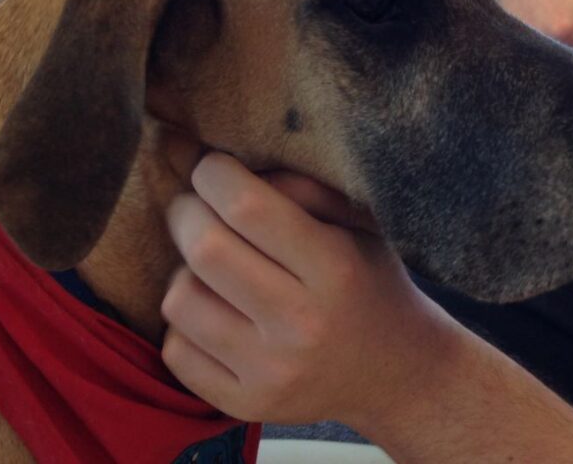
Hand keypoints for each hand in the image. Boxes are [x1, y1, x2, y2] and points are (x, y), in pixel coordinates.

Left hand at [160, 153, 446, 429]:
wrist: (396, 372)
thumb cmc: (370, 282)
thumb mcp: (358, 222)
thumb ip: (297, 188)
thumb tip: (215, 168)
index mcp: (335, 266)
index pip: (249, 208)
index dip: (214, 175)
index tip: (212, 167)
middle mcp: (302, 322)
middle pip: (206, 250)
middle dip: (186, 213)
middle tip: (194, 206)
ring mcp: (271, 370)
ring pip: (180, 300)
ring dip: (184, 271)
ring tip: (211, 266)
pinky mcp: (246, 404)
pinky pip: (176, 351)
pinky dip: (185, 323)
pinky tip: (216, 312)